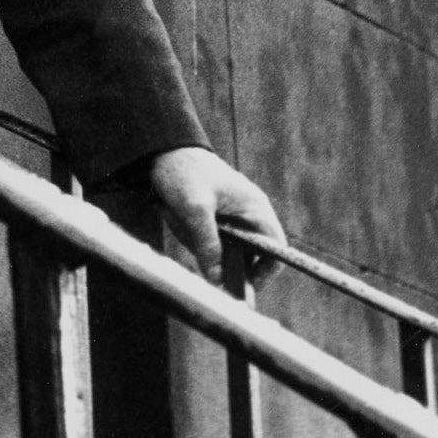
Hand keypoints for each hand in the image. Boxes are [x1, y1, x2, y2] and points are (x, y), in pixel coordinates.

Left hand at [148, 146, 285, 285]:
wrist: (161, 150)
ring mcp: (234, 216)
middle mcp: (249, 213)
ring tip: (185, 226)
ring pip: (230, 252)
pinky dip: (201, 244)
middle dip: (230, 265)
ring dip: (210, 252)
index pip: (275, 249)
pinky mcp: (218, 219)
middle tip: (206, 267)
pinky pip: (215, 243)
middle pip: (251, 256)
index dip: (264, 273)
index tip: (241, 287)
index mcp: (255, 207)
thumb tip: (217, 280)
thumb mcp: (194, 209)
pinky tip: (182, 224)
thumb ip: (208, 245)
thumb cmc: (183, 172)